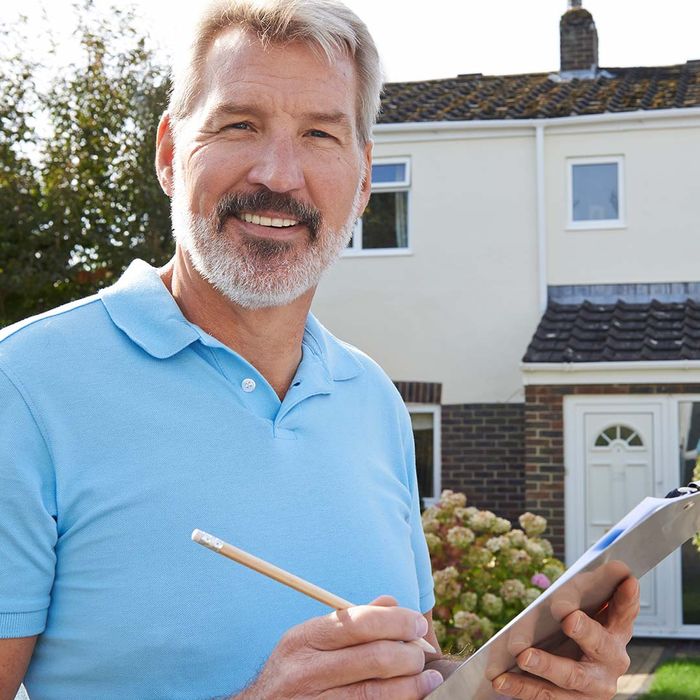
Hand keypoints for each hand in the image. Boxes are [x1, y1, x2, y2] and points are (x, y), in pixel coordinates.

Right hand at [238, 596, 443, 698]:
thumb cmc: (294, 671)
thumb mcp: (310, 641)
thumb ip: (350, 621)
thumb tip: (392, 603)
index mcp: (304, 639)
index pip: (359, 622)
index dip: (396, 621)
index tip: (418, 623)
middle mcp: (305, 672)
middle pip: (374, 658)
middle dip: (409, 654)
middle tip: (422, 652)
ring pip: (376, 694)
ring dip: (412, 685)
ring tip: (429, 678)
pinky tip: (411, 699)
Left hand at [492, 576, 639, 698]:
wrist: (572, 668)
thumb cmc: (574, 625)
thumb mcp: (581, 605)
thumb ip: (582, 590)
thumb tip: (606, 566)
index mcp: (617, 629)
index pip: (625, 610)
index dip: (627, 597)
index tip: (628, 579)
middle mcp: (612, 658)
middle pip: (600, 644)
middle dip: (585, 630)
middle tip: (570, 618)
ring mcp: (595, 685)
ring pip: (571, 676)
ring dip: (546, 665)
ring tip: (523, 655)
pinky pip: (544, 695)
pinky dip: (520, 687)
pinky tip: (499, 679)